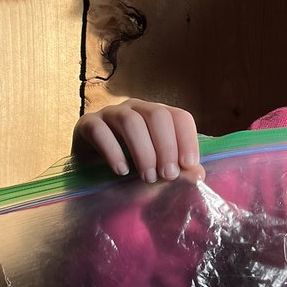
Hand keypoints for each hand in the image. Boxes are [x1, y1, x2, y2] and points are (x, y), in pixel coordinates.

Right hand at [72, 99, 204, 183]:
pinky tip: (121, 171)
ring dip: (143, 151)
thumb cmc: (131, 170)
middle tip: (167, 176)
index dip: (187, 139)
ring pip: (131, 121)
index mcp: (158, 116)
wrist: (91, 174)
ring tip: (147, 177)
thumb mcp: (157, 173)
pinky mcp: (87, 124)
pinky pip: (100, 130)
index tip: (189, 165)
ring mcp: (110, 113)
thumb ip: (178, 172)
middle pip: (157, 115)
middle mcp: (136, 109)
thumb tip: (198, 174)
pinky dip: (113, 152)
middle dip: (166, 147)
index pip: (179, 116)